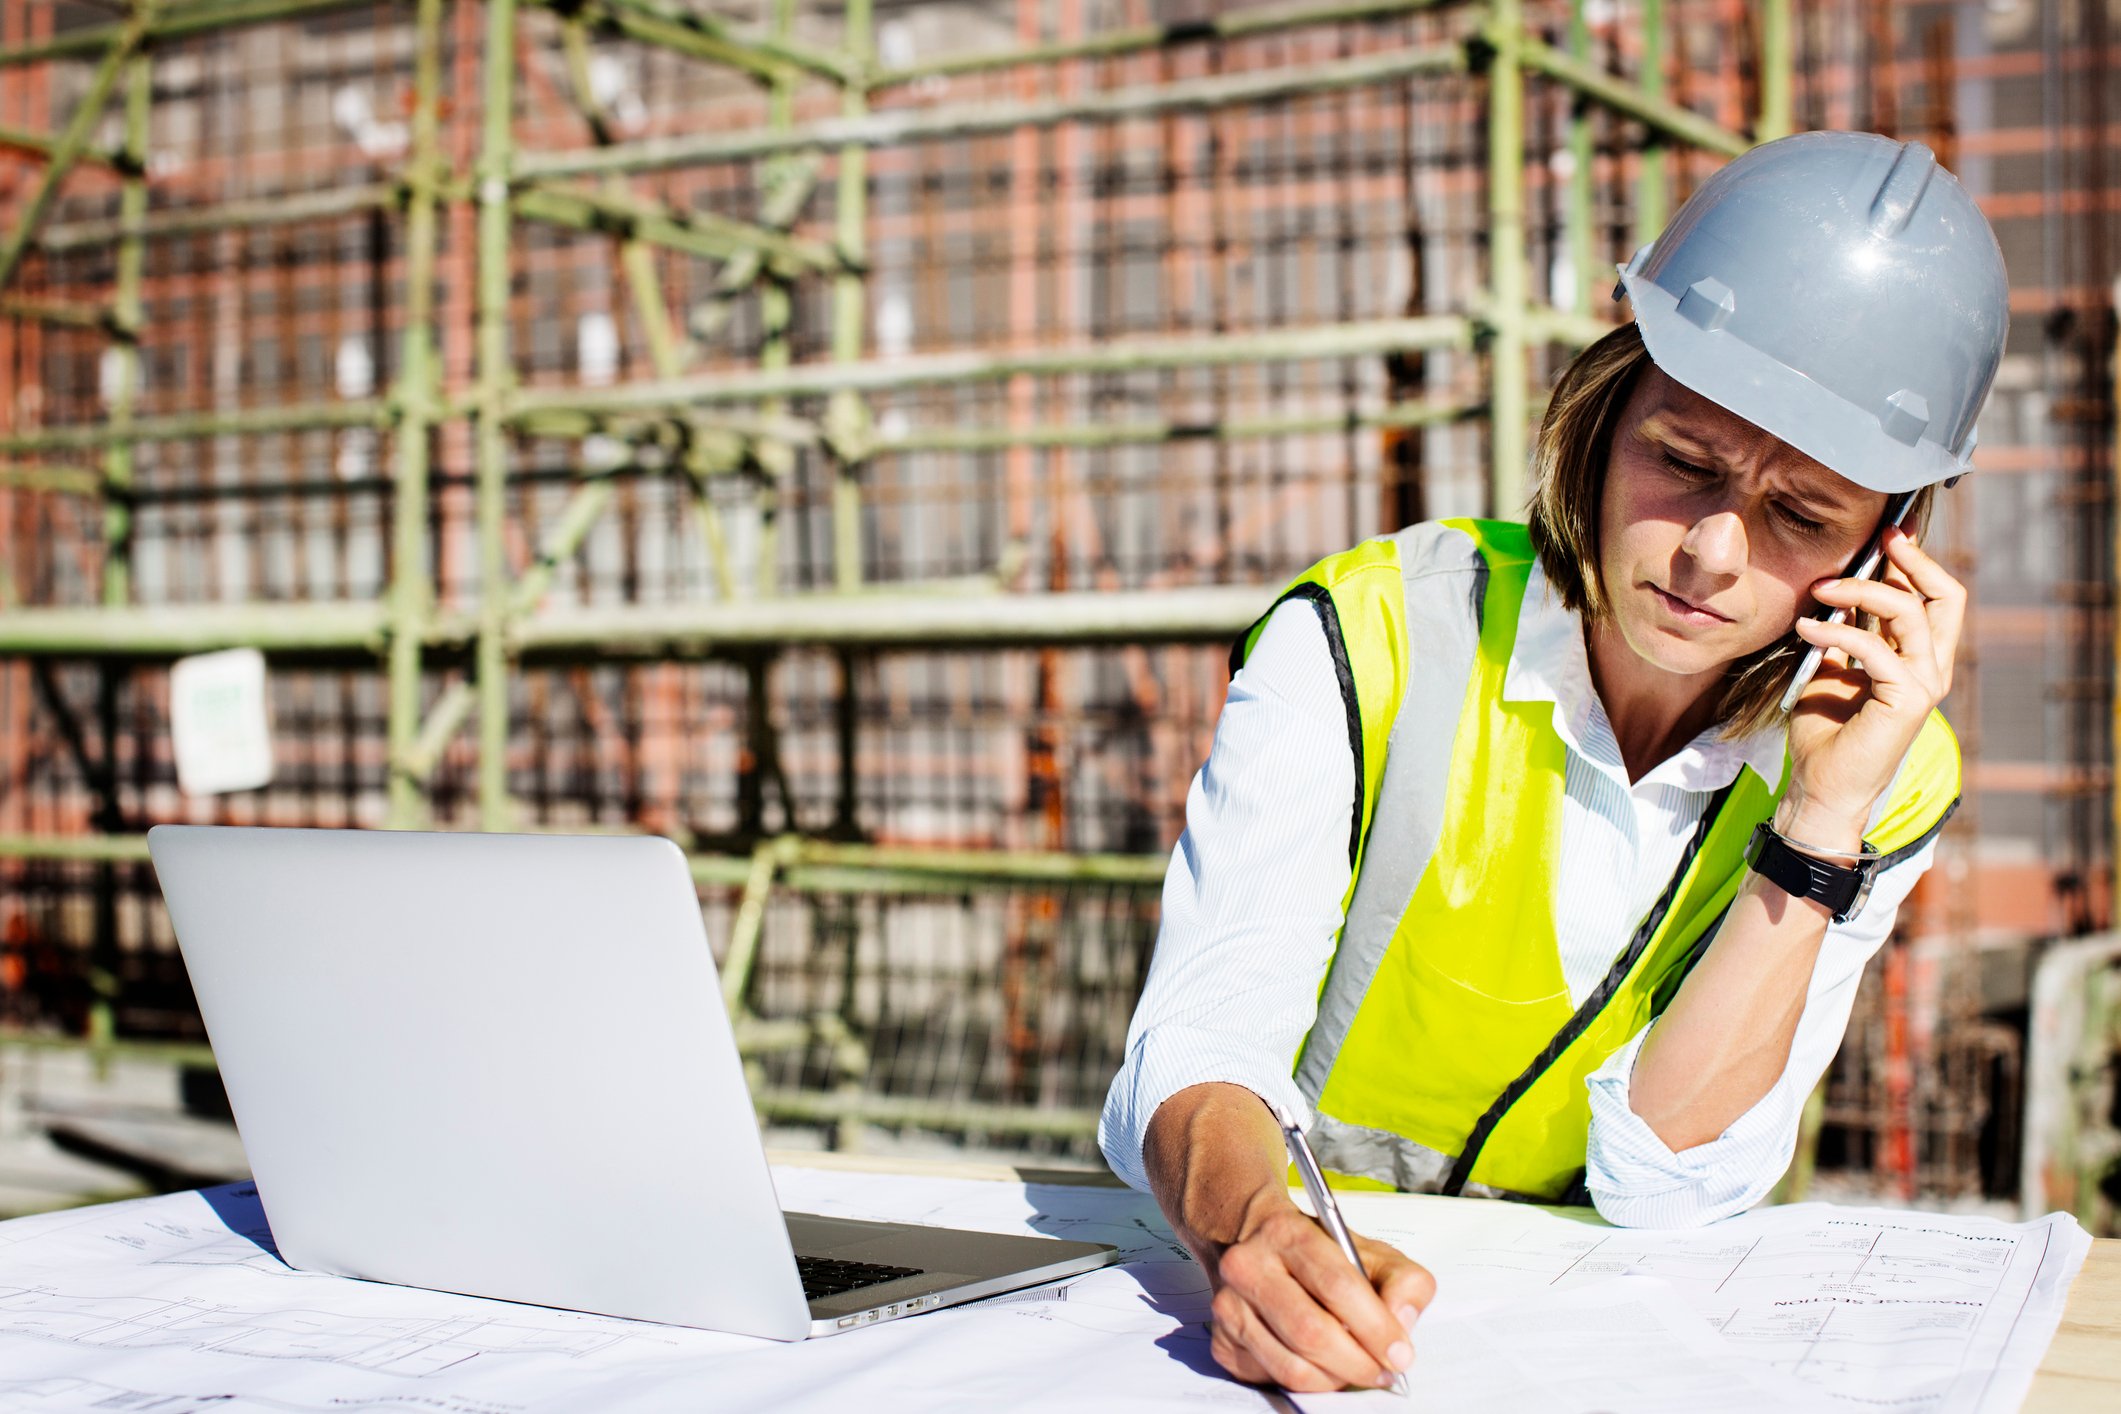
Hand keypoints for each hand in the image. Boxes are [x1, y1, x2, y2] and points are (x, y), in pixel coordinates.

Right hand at [1206, 1186, 1434, 1391]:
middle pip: (1310, 1332)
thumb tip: (1401, 1324)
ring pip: (1291, 1366)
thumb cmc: (1317, 1253)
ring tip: (1355, 1370)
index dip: (1375, 1327)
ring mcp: (1228, 1305)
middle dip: (1357, 1363)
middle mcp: (1248, 1265)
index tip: (1400, 1354)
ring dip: (1334, 1380)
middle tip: (1382, 1372)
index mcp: (1287, 1233)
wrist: (1252, 1241)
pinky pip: (1271, 1378)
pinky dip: (1307, 1382)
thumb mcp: (1371, 1251)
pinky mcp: (1221, 1340)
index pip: (1337, 1286)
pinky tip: (1320, 1364)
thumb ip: (1404, 1281)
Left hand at [1785, 524, 1964, 844]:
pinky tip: (1806, 627)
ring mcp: (1925, 684)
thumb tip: (1833, 586)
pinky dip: (1838, 631)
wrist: (1820, 785)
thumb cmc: (1824, 730)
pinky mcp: (1908, 701)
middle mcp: (1931, 666)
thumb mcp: (1830, 666)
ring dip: (1864, 591)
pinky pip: (1876, 649)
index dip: (1916, 559)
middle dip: (1913, 559)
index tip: (1888, 529)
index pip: (1934, 596)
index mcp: (1918, 656)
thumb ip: (1842, 631)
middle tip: (1880, 537)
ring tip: (1821, 589)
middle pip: (1946, 596)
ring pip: (1912, 613)